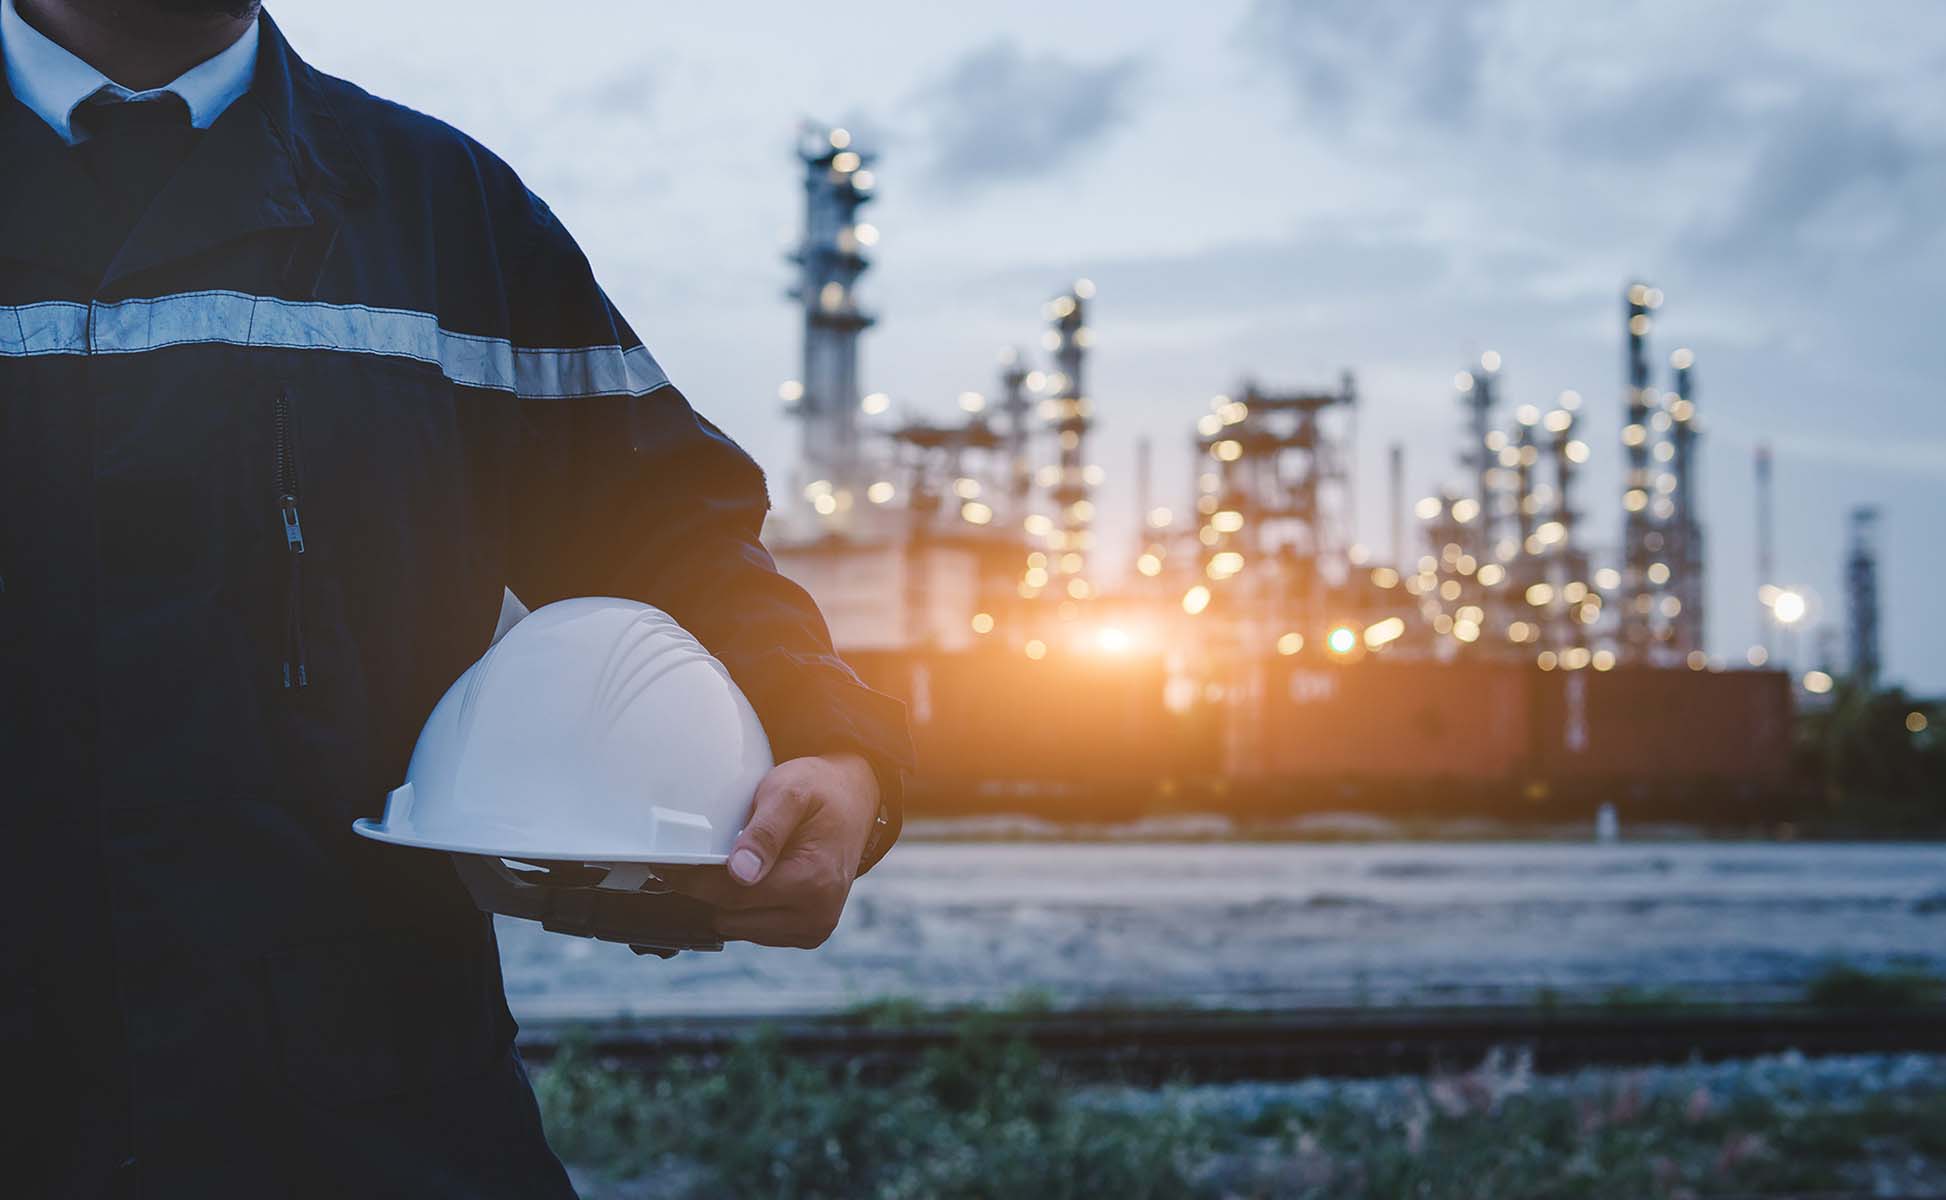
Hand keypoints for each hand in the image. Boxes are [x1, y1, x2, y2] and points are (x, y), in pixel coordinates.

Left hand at [663, 752, 879, 948]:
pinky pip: (754, 930)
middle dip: (712, 886)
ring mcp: (813, 929)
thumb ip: (765, 831)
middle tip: (708, 853)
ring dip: (729, 899)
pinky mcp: (808, 934)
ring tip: (742, 862)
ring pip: (738, 926)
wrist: (853, 800)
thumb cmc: (820, 791)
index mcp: (813, 882)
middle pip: (730, 914)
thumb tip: (740, 873)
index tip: (667, 863)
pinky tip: (757, 878)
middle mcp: (817, 914)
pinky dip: (745, 907)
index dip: (692, 878)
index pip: (730, 894)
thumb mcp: (789, 792)